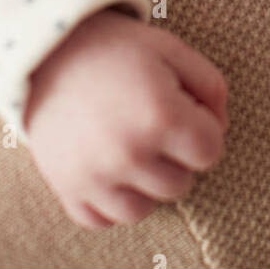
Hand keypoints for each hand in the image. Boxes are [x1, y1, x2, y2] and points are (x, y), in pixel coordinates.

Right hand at [23, 7, 228, 229]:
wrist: (49, 51)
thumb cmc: (116, 49)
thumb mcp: (173, 49)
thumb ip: (211, 85)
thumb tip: (220, 126)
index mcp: (161, 116)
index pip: (210, 152)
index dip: (203, 129)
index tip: (184, 110)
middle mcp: (129, 154)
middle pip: (180, 184)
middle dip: (175, 156)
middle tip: (151, 123)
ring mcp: (96, 177)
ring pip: (144, 209)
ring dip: (145, 184)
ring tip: (131, 147)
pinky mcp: (67, 189)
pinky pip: (102, 219)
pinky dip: (109, 200)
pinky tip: (108, 167)